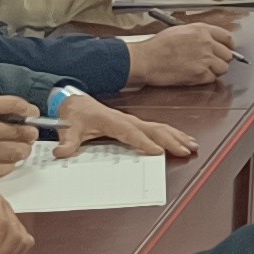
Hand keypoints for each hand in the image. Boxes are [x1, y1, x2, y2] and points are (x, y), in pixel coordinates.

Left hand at [50, 94, 195, 160]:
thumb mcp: (67, 127)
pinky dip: (172, 133)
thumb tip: (62, 152)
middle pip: (152, 129)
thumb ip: (67, 141)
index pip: (131, 132)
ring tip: (192, 145)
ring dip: (176, 136)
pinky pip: (157, 127)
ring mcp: (133, 121)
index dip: (144, 142)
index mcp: (112, 121)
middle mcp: (127, 120)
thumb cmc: (74, 114)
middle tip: (185, 149)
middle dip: (170, 139)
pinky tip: (182, 139)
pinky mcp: (135, 123)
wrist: (74, 101)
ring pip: (159, 127)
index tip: (158, 151)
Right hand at [121, 20, 237, 86]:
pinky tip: (194, 75)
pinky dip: (205, 79)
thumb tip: (209, 41)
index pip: (226, 37)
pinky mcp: (200, 73)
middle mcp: (206, 42)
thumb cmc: (157, 46)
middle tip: (211, 63)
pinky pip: (212, 78)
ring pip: (223, 68)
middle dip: (221, 60)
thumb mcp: (180, 31)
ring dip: (215, 71)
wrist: (145, 59)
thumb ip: (198, 35)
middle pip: (228, 55)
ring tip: (201, 70)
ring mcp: (204, 58)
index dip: (229, 46)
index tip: (229, 50)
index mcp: (202, 30)